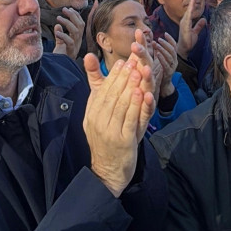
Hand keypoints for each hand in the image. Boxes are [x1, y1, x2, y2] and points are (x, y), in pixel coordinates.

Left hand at [53, 7, 84, 58]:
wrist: (59, 70)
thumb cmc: (60, 57)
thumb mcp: (60, 44)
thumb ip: (60, 35)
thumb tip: (58, 25)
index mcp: (77, 39)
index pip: (81, 24)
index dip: (77, 15)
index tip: (70, 8)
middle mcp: (78, 42)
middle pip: (80, 25)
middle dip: (73, 15)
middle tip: (65, 9)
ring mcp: (75, 47)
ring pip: (76, 32)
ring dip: (68, 23)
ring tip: (59, 18)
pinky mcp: (70, 52)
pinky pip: (69, 42)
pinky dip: (63, 35)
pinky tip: (57, 31)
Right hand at [83, 53, 154, 196]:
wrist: (107, 171)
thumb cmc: (104, 140)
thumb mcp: (96, 116)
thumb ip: (97, 91)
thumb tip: (89, 59)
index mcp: (92, 114)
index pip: (103, 91)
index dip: (113, 76)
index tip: (122, 63)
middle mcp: (98, 121)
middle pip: (112, 95)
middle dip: (123, 77)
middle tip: (132, 62)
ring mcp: (110, 131)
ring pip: (121, 105)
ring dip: (130, 87)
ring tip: (138, 73)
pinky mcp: (123, 141)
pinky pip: (130, 119)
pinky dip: (136, 105)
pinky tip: (141, 94)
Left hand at [153, 33, 177, 98]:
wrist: (162, 86)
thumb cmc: (160, 71)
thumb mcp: (159, 59)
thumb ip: (157, 50)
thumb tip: (152, 39)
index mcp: (173, 57)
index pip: (174, 46)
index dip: (170, 39)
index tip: (165, 33)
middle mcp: (174, 61)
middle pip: (172, 50)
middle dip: (166, 43)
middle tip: (159, 38)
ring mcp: (172, 68)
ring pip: (170, 56)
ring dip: (163, 49)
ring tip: (157, 44)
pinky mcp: (168, 74)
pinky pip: (166, 65)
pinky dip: (162, 59)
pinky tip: (157, 54)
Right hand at [177, 0, 206, 59]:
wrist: (184, 48)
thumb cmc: (188, 41)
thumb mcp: (195, 32)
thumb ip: (199, 26)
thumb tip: (204, 19)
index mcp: (187, 21)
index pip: (191, 10)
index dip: (193, 3)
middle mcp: (184, 20)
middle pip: (189, 8)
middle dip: (191, 0)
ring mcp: (184, 22)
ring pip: (188, 10)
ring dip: (191, 3)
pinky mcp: (184, 26)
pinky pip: (188, 17)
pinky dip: (190, 11)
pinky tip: (191, 6)